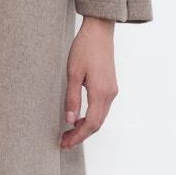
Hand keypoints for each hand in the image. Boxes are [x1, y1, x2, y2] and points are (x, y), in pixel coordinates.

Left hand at [60, 16, 116, 147]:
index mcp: (100, 93)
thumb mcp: (73, 73)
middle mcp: (110, 94)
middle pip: (97, 124)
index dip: (78, 137)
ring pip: (100, 117)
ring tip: (68, 132)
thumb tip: (70, 120)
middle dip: (81, 135)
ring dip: (85, 128)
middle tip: (64, 142)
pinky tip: (79, 118)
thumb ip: (72, 98)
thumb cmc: (85, 48)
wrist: (100, 31)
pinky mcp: (110, 86)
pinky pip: (102, 109)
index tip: (65, 143)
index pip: (90, 124)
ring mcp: (112, 91)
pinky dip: (91, 118)